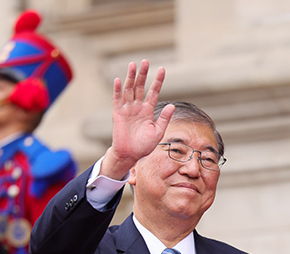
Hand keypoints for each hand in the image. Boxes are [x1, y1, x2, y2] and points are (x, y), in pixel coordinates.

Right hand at [101, 60, 175, 179]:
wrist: (130, 155)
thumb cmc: (144, 145)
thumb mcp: (158, 132)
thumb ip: (164, 118)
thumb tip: (172, 105)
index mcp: (148, 110)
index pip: (154, 92)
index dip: (158, 81)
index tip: (163, 69)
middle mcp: (138, 107)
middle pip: (141, 86)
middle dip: (143, 74)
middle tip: (145, 61)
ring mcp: (127, 109)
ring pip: (129, 89)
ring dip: (131, 77)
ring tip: (133, 65)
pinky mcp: (118, 113)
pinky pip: (117, 99)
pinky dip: (117, 90)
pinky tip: (119, 80)